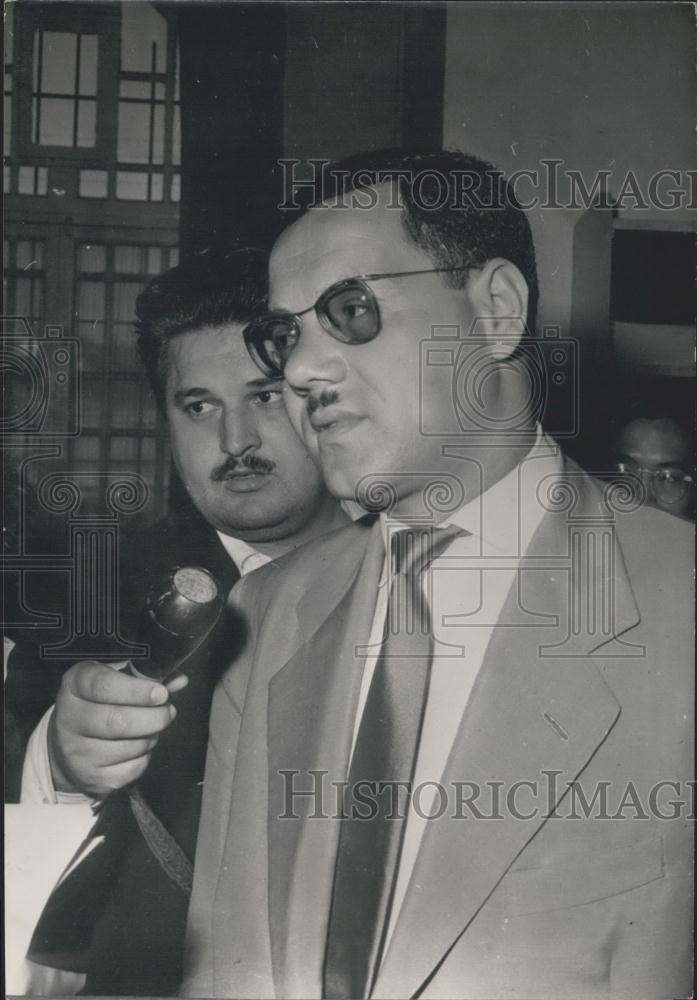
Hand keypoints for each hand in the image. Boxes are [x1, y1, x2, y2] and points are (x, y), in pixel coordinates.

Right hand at [47, 660, 188, 796]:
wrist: (69, 746)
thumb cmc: (100, 704)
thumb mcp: (117, 680)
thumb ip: (148, 677)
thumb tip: (179, 680)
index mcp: (75, 684)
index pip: (102, 685)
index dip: (136, 690)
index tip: (161, 693)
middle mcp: (69, 717)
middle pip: (117, 721)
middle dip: (153, 717)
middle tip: (168, 712)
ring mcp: (77, 752)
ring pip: (128, 747)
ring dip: (150, 737)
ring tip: (150, 728)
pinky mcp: (91, 778)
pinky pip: (132, 769)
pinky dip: (144, 758)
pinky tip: (138, 747)